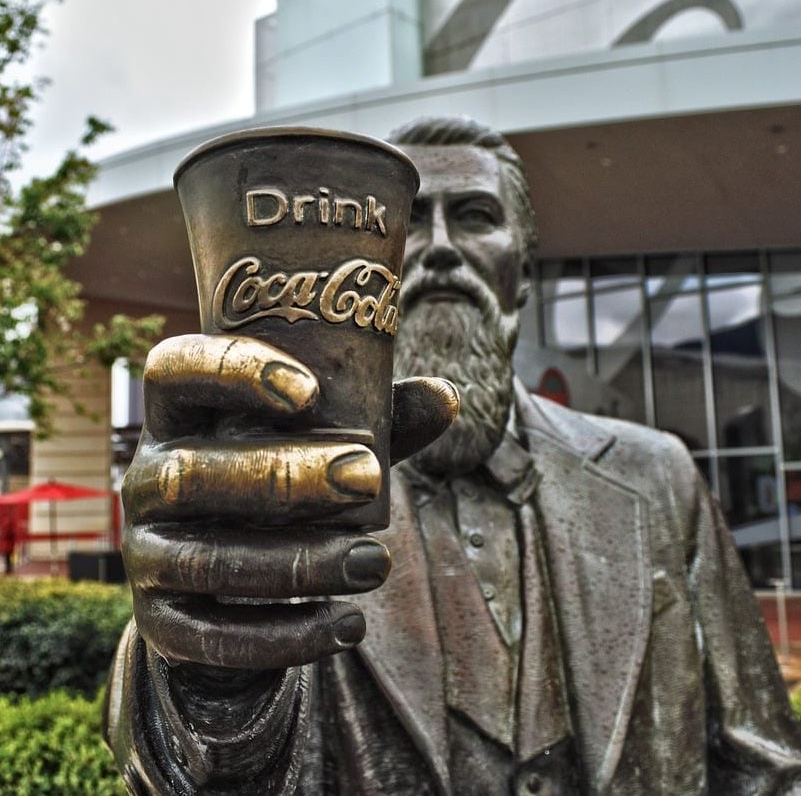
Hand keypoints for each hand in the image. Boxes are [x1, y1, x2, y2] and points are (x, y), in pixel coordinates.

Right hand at [122, 334, 456, 669]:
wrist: (230, 581)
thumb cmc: (285, 484)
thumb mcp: (324, 443)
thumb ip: (377, 420)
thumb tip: (447, 395)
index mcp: (181, 417)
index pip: (176, 371)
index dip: (231, 373)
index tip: (309, 391)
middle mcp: (147, 479)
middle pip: (192, 472)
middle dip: (283, 478)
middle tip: (368, 478)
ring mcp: (145, 552)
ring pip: (208, 559)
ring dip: (298, 563)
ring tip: (376, 562)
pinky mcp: (160, 621)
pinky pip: (210, 637)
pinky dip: (284, 636)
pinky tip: (348, 626)